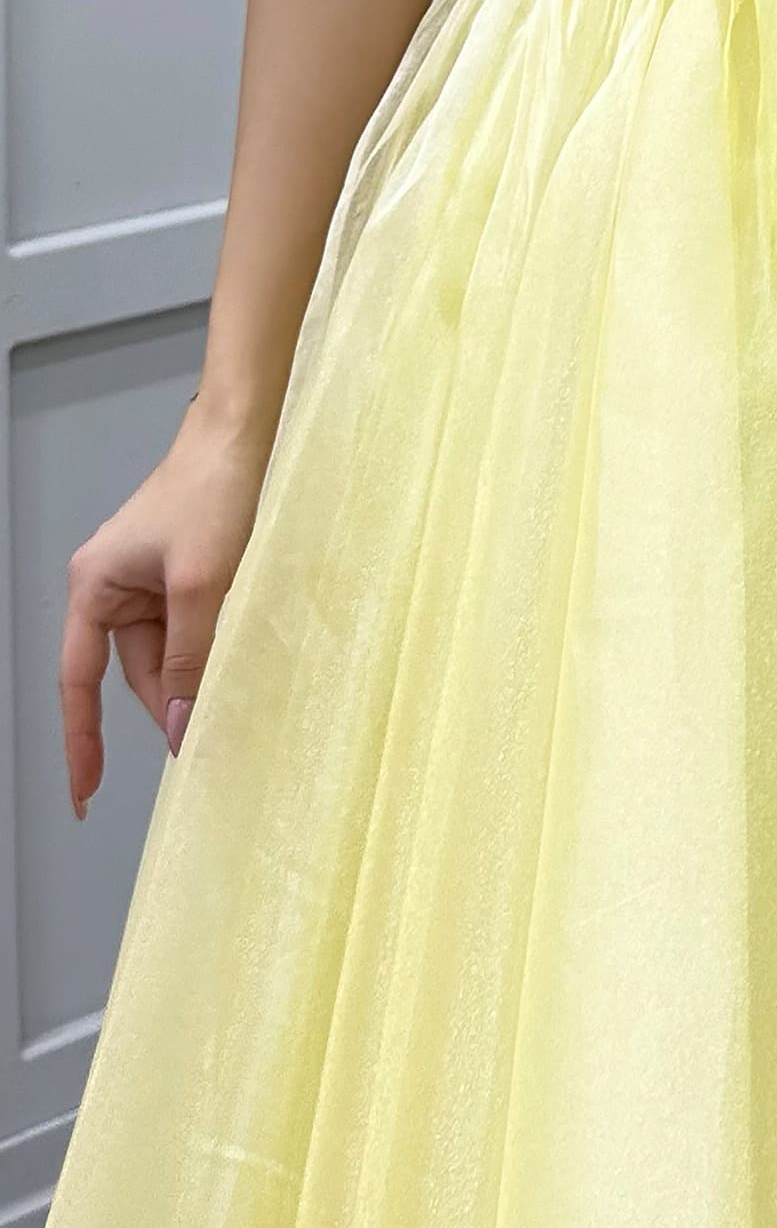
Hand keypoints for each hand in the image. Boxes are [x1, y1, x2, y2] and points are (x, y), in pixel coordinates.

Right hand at [59, 401, 268, 813]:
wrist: (247, 436)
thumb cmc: (213, 490)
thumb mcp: (203, 584)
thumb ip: (191, 658)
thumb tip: (180, 725)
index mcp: (95, 586)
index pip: (79, 683)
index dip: (81, 741)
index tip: (84, 791)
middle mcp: (114, 589)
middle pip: (138, 675)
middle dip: (173, 701)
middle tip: (209, 738)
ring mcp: (151, 586)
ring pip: (174, 658)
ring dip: (201, 673)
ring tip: (238, 678)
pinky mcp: (186, 581)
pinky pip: (195, 635)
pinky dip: (216, 651)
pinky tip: (243, 657)